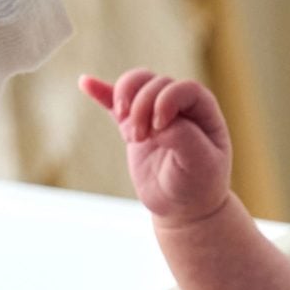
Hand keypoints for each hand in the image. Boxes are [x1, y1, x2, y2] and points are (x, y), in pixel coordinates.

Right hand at [81, 70, 231, 222]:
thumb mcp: (200, 164)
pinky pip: (116, 102)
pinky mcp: (133, 124)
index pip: (184, 88)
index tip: (159, 128)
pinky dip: (102, 92)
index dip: (166, 100)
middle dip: (142, 107)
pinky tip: (86, 83)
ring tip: (125, 125)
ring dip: (124, 97)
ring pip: (137, 84)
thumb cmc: (198, 184)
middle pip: (155, 84)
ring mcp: (155, 112)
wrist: (183, 206)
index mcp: (203, 110)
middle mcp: (180, 105)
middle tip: (138, 139)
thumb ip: (184, 137)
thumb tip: (158, 123)